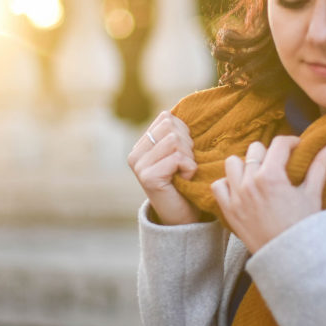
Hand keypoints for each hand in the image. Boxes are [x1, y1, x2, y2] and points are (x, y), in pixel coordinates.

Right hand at [127, 110, 200, 225]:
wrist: (184, 217)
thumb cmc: (186, 182)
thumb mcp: (180, 152)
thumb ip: (177, 133)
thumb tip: (190, 107)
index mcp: (142, 144)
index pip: (166, 117)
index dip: (184, 132)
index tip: (185, 153)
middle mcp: (135, 153)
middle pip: (171, 126)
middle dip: (187, 143)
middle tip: (185, 164)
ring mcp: (139, 166)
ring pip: (175, 140)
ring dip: (189, 157)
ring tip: (185, 172)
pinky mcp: (148, 177)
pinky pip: (178, 158)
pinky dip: (190, 168)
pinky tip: (185, 179)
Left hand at [211, 136, 325, 253]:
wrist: (291, 260)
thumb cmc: (304, 227)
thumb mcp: (313, 194)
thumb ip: (321, 166)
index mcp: (271, 176)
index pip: (278, 144)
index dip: (291, 142)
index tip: (297, 148)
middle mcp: (249, 183)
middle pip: (254, 150)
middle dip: (268, 154)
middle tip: (279, 165)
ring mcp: (236, 197)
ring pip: (232, 163)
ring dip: (245, 165)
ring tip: (258, 174)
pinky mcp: (228, 211)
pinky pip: (218, 186)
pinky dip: (227, 184)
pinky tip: (241, 189)